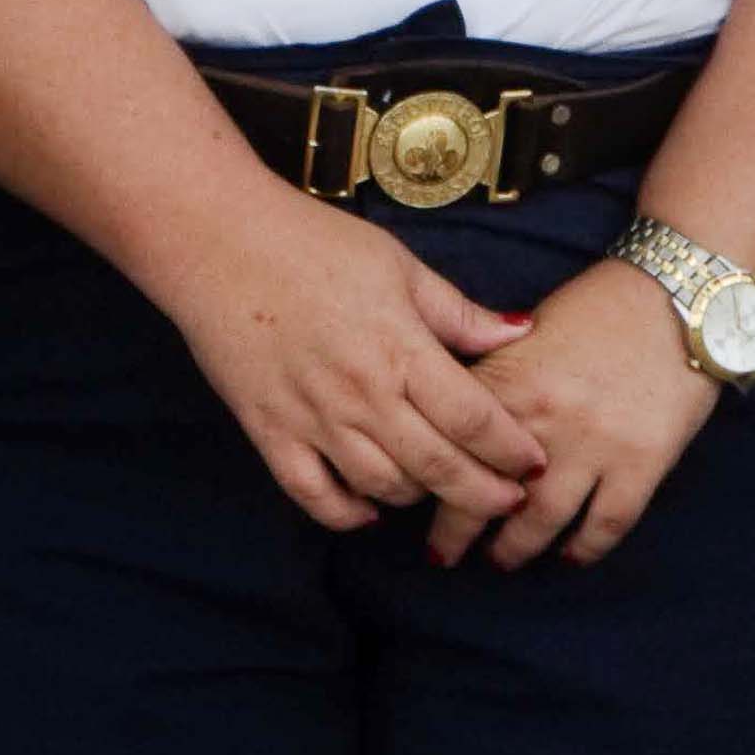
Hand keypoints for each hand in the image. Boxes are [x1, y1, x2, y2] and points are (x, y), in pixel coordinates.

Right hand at [151, 195, 545, 533]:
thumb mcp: (399, 266)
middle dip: (484, 494)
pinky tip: (371, 506)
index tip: (534, 465)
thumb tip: (520, 330)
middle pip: (438, 466)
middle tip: (510, 503)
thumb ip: (458, 311)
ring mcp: (313, 418)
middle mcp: (362, 393)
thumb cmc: (313, 243)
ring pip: (382, 487)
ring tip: (445, 491)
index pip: (474, 419)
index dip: (511, 451)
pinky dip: (347, 512)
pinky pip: (314, 496)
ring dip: (421, 498)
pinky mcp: (270, 432)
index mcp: (401, 347)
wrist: (220, 241)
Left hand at [431, 253, 720, 569]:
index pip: (450, 446)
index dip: (426, 481)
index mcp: (508, 379)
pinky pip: (606, 524)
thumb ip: (491, 376)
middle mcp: (545, 419)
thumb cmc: (597, 308)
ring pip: (542, 521)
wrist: (677, 294)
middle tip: (446, 553)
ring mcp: (595, 445)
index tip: (413, 499)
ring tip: (502, 559)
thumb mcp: (527, 331)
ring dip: (515, 549)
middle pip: (488, 495)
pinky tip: (570, 555)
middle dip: (459, 533)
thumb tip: (449, 419)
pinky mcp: (642, 462)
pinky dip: (584, 548)